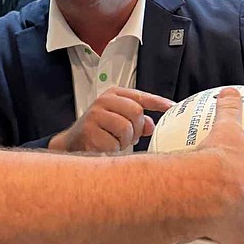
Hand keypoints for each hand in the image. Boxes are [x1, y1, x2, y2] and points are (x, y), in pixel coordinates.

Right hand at [49, 87, 173, 154]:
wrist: (72, 142)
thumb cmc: (99, 130)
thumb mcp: (118, 120)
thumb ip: (137, 120)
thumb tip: (151, 126)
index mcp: (113, 94)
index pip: (140, 96)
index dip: (158, 102)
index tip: (171, 107)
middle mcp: (103, 101)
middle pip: (136, 112)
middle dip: (136, 129)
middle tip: (129, 137)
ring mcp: (95, 115)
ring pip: (126, 129)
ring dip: (124, 141)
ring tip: (115, 141)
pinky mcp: (89, 131)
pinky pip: (114, 143)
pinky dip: (113, 149)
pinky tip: (105, 147)